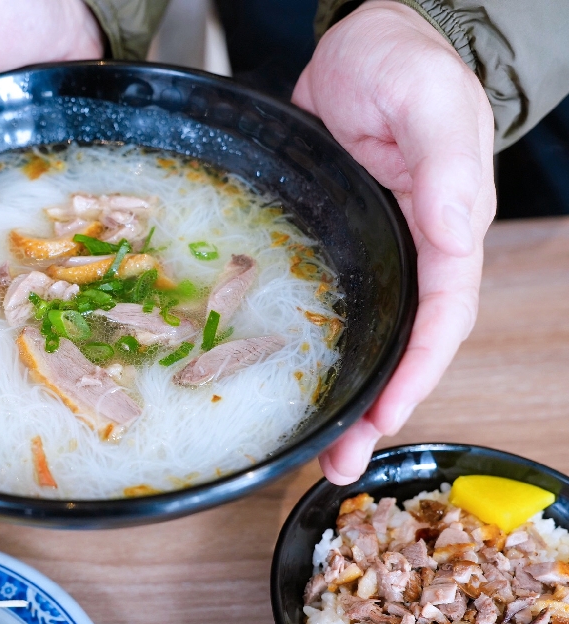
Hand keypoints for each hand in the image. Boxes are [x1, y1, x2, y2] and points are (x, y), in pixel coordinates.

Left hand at [292, 0, 495, 483]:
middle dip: (377, 409)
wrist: (363, 44)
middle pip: (404, 347)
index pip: (441, 317)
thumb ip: (442, 163)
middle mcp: (412, 252)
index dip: (418, 372)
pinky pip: (331, 310)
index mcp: (446, 229)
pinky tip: (287, 381)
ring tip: (316, 450)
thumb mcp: (426, 100)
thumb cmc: (404, 62)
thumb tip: (451, 233)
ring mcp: (374, 253)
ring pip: (367, 339)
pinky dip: (316, 352)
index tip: (385, 417)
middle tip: (339, 465)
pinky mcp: (335, 246)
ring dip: (346, 396)